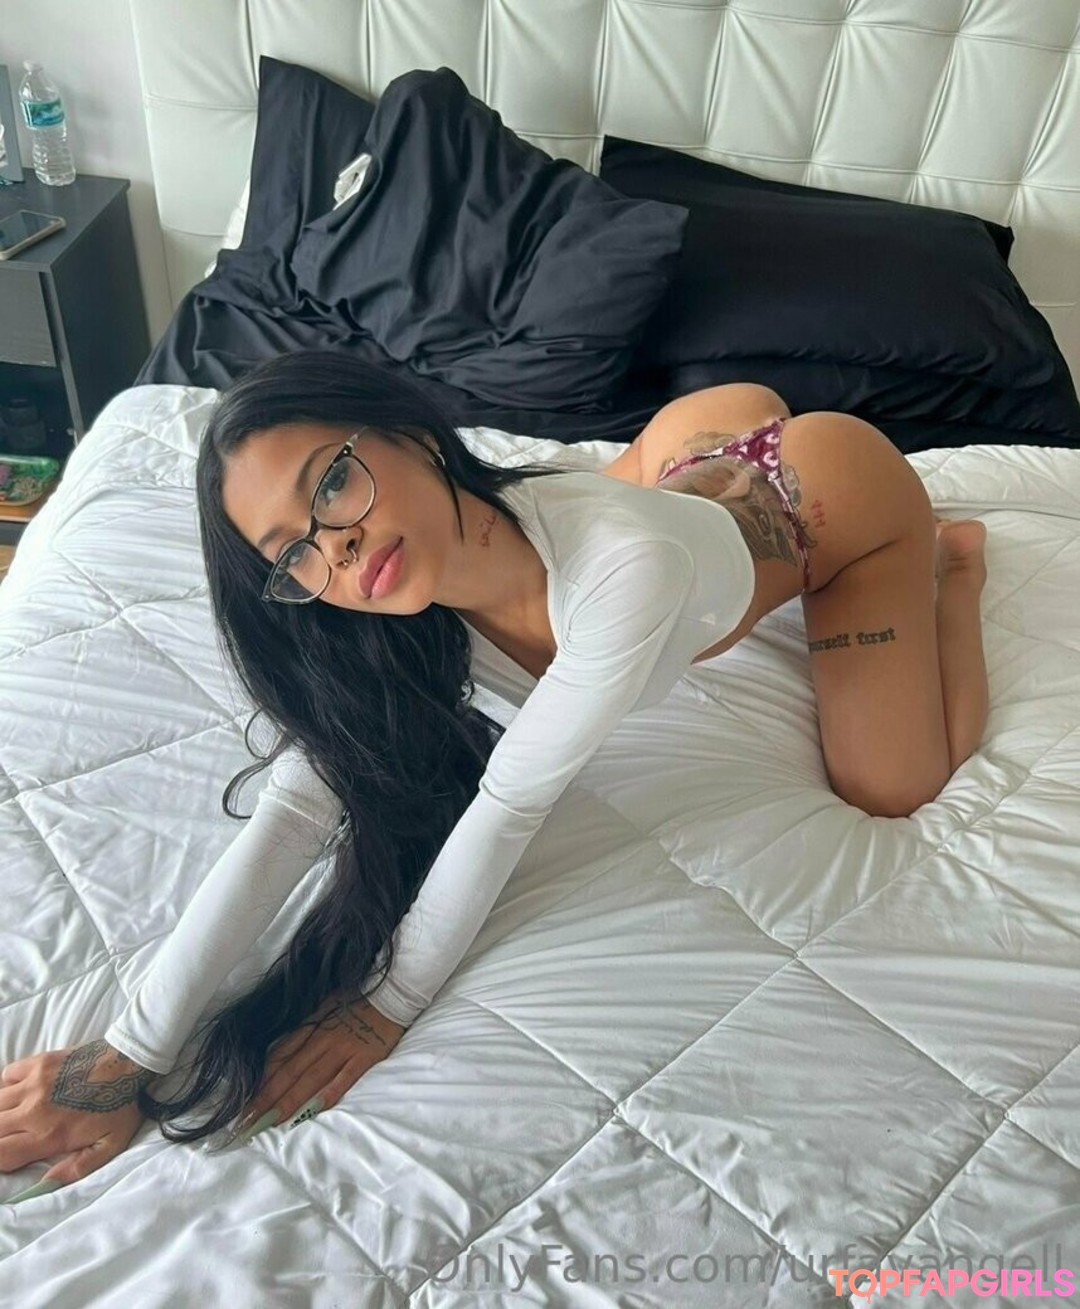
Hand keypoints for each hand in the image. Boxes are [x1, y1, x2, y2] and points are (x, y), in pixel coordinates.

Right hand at [0, 1041, 154, 1189]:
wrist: (129, 1064)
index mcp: (49, 1135)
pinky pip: (7, 1075)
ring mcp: (33, 1084)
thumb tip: (46, 1184)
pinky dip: (7, 1086)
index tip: (7, 1157)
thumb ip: (77, 1168)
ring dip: (0, 1115)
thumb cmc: (121, 1106)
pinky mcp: (38, 1062)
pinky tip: (20, 1092)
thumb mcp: (109, 1146)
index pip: (1, 1156)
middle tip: (11, 1138)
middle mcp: (34, 1111)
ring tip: (13, 1119)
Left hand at [230, 993, 405, 1141]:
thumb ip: (306, 1028)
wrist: (392, 991)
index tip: (243, 1100)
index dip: (260, 1080)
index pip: (279, 1057)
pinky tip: (311, 1110)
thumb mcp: (325, 1005)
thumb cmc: (357, 998)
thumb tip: (282, 1051)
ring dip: (287, 1101)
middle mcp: (322, 1039)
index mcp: (311, 1025)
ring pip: (309, 1078)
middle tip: (245, 1121)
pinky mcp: (364, 1057)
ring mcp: (343, 1049)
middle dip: (265, 1098)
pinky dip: (326, 1094)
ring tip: (268, 1122)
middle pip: (288, 1072)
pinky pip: (343, 1079)